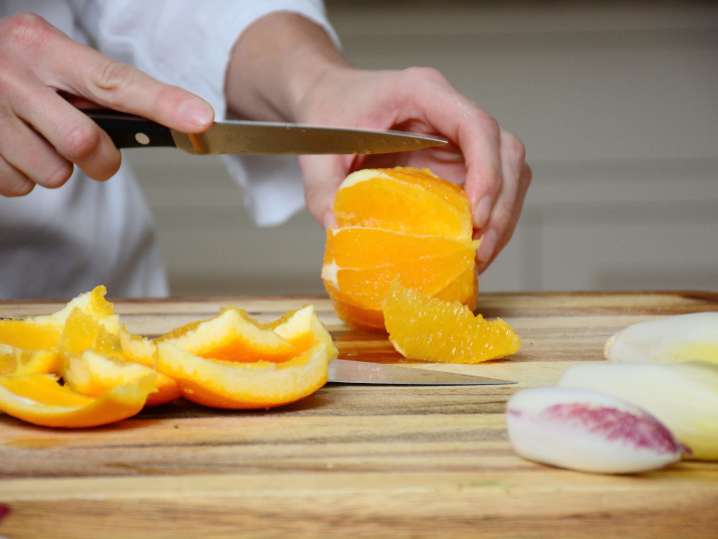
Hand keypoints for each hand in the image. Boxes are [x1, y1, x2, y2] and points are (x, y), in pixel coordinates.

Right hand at [0, 13, 213, 196]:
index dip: (163, 104)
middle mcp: (14, 76)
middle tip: (94, 150)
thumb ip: (98, 86)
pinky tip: (14, 149)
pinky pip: (20, 186)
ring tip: (37, 138)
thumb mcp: (52, 58)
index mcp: (43, 47)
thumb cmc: (16, 67)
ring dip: (56, 167)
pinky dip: (25, 175)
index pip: (115, 81)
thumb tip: (168, 118)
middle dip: (100, 159)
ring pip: (53, 173)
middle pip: (85, 142)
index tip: (201, 121)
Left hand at [296, 66, 530, 272]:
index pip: (476, 125)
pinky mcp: (456, 161)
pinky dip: (489, 219)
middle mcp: (449, 113)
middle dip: (503, 205)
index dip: (487, 170)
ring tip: (479, 257)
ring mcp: (457, 137)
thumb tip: (340, 232)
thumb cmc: (328, 113)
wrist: (329, 100)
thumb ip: (323, 191)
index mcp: (421, 92)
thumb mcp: (317, 150)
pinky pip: (490, 187)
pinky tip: (470, 248)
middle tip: (480, 251)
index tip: (478, 215)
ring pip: (508, 171)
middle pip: (506, 151)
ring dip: (503, 216)